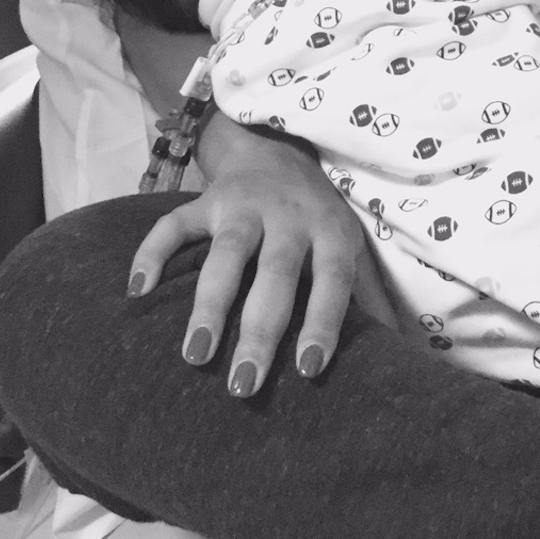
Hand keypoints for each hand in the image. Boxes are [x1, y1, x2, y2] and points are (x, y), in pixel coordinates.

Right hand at [126, 121, 397, 395]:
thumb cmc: (318, 220)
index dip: (324, 321)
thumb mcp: (350, 249)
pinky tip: (137, 294)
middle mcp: (288, 215)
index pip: (332, 277)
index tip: (309, 369)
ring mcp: (242, 205)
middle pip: (275, 272)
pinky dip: (152, 254)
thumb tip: (402, 361)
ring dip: (209, 304)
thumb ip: (369, 300)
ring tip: (194, 357)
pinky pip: (172, 224)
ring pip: (225, 252)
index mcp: (329, 230)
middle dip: (260, 329)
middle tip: (244, 386)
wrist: (278, 152)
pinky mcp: (204, 199)